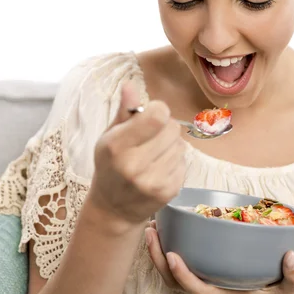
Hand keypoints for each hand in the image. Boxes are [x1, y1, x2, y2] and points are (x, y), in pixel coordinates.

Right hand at [89, 82, 185, 224]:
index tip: (149, 117)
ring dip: (171, 146)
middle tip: (152, 138)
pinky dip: (175, 163)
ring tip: (154, 155)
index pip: (157, 115)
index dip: (157, 111)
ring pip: (181, 145)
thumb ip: (124, 111)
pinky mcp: (168, 191)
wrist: (113, 209)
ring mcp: (152, 181)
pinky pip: (184, 163)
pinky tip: (159, 170)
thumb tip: (130, 84)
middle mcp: (133, 165)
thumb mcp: (110, 137)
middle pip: (173, 128)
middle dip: (165, 128)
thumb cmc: (111, 166)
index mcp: (116, 146)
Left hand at [144, 221, 293, 293]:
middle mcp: (213, 291)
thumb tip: (291, 256)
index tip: (172, 254)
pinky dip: (171, 252)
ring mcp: (210, 284)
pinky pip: (184, 268)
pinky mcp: (211, 277)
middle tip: (151, 230)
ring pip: (174, 277)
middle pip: (175, 282)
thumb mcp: (293, 291)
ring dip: (159, 254)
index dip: (182, 274)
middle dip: (159, 258)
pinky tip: (171, 233)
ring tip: (153, 228)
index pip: (198, 290)